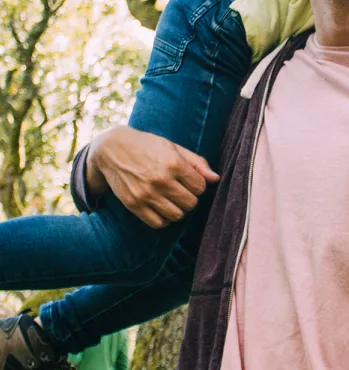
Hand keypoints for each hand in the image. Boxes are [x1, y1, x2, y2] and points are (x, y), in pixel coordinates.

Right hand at [86, 126, 218, 228]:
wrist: (112, 149)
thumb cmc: (148, 146)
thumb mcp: (174, 148)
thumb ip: (197, 163)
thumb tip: (216, 179)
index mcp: (173, 164)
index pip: (200, 187)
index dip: (197, 185)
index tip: (189, 180)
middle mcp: (161, 180)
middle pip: (191, 203)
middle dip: (189, 198)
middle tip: (181, 190)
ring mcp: (146, 194)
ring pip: (177, 215)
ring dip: (178, 209)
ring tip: (171, 199)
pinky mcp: (134, 204)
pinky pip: (158, 223)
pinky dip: (163, 219)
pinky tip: (161, 207)